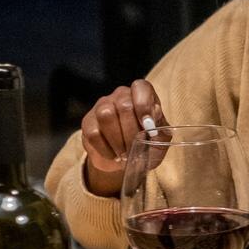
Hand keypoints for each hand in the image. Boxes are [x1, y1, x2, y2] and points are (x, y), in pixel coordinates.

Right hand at [79, 79, 163, 197]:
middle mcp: (121, 95)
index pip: (141, 87)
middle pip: (124, 105)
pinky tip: (113, 155)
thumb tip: (154, 114)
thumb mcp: (160, 139)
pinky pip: (94, 133)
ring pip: (106, 115)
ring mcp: (102, 106)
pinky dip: (106, 149)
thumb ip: (161, 126)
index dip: (144, 105)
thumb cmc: (147, 145)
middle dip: (132, 132)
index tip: (149, 127)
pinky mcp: (88, 122)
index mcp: (141, 95)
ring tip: (125, 154)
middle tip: (136, 148)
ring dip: (118, 140)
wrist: (127, 161)